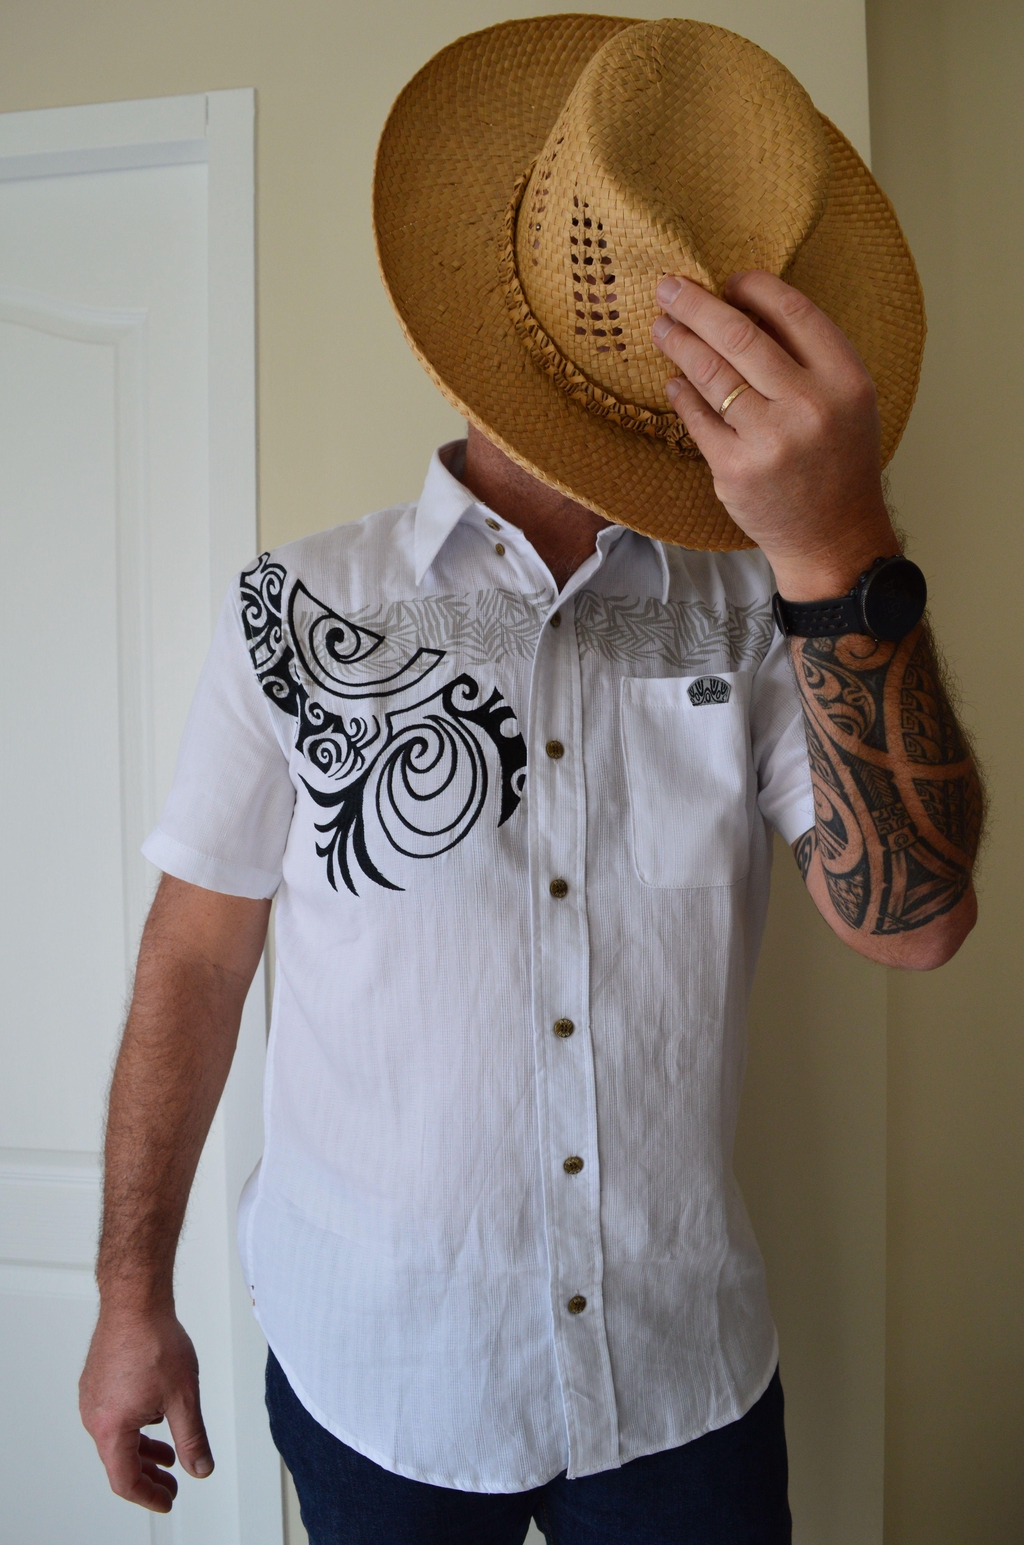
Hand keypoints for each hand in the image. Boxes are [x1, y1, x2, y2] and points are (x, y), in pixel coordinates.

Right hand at [79, 1306, 212, 1511]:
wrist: (136, 1301)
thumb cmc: (155, 1341)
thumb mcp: (184, 1397)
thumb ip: (192, 1438)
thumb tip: (200, 1468)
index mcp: (110, 1428)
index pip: (125, 1480)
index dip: (148, 1497)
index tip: (167, 1500)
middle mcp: (94, 1416)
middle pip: (118, 1461)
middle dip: (148, 1477)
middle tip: (170, 1486)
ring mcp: (93, 1397)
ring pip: (116, 1438)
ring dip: (142, 1451)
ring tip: (168, 1455)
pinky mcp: (97, 1381)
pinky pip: (113, 1416)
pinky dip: (134, 1428)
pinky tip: (155, 1418)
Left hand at [651, 271, 899, 599]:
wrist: (834, 538)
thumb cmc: (837, 461)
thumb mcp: (846, 401)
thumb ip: (808, 357)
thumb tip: (743, 307)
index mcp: (846, 379)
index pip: (793, 311)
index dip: (754, 287)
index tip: (728, 281)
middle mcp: (810, 405)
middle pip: (740, 335)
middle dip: (696, 305)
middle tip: (668, 288)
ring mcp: (769, 440)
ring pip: (711, 374)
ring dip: (679, 343)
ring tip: (662, 327)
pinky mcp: (735, 470)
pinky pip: (697, 419)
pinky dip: (681, 394)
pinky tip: (674, 382)